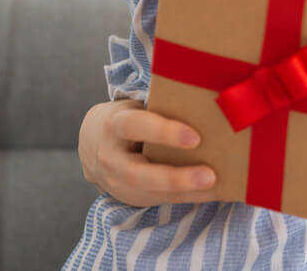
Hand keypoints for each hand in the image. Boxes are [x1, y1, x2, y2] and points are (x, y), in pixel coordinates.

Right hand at [78, 98, 220, 205]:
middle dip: (176, 177)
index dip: (163, 132)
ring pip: (149, 193)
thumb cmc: (127, 118)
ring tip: (215, 188)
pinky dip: (186, 198)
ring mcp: (115, 182)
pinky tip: (210, 194)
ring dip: (185, 193)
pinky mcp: (127, 197)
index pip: (134, 126)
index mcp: (113, 124)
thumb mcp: (134, 107)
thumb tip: (208, 105)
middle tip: (209, 175)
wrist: (92, 143)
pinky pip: (158, 200)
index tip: (195, 137)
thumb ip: (161, 109)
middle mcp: (110, 157)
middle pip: (139, 173)